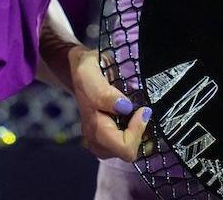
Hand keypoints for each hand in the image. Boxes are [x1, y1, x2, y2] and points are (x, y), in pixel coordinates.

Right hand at [67, 44, 149, 161]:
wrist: (81, 69)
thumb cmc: (85, 72)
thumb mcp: (89, 74)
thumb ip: (103, 93)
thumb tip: (124, 108)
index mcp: (93, 128)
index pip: (124, 149)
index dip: (138, 132)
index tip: (142, 110)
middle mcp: (95, 139)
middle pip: (126, 153)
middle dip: (138, 135)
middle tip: (141, 112)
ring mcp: (100, 139)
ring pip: (126, 150)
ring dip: (136, 135)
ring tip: (138, 115)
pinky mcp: (106, 136)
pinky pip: (124, 144)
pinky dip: (134, 134)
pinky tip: (135, 118)